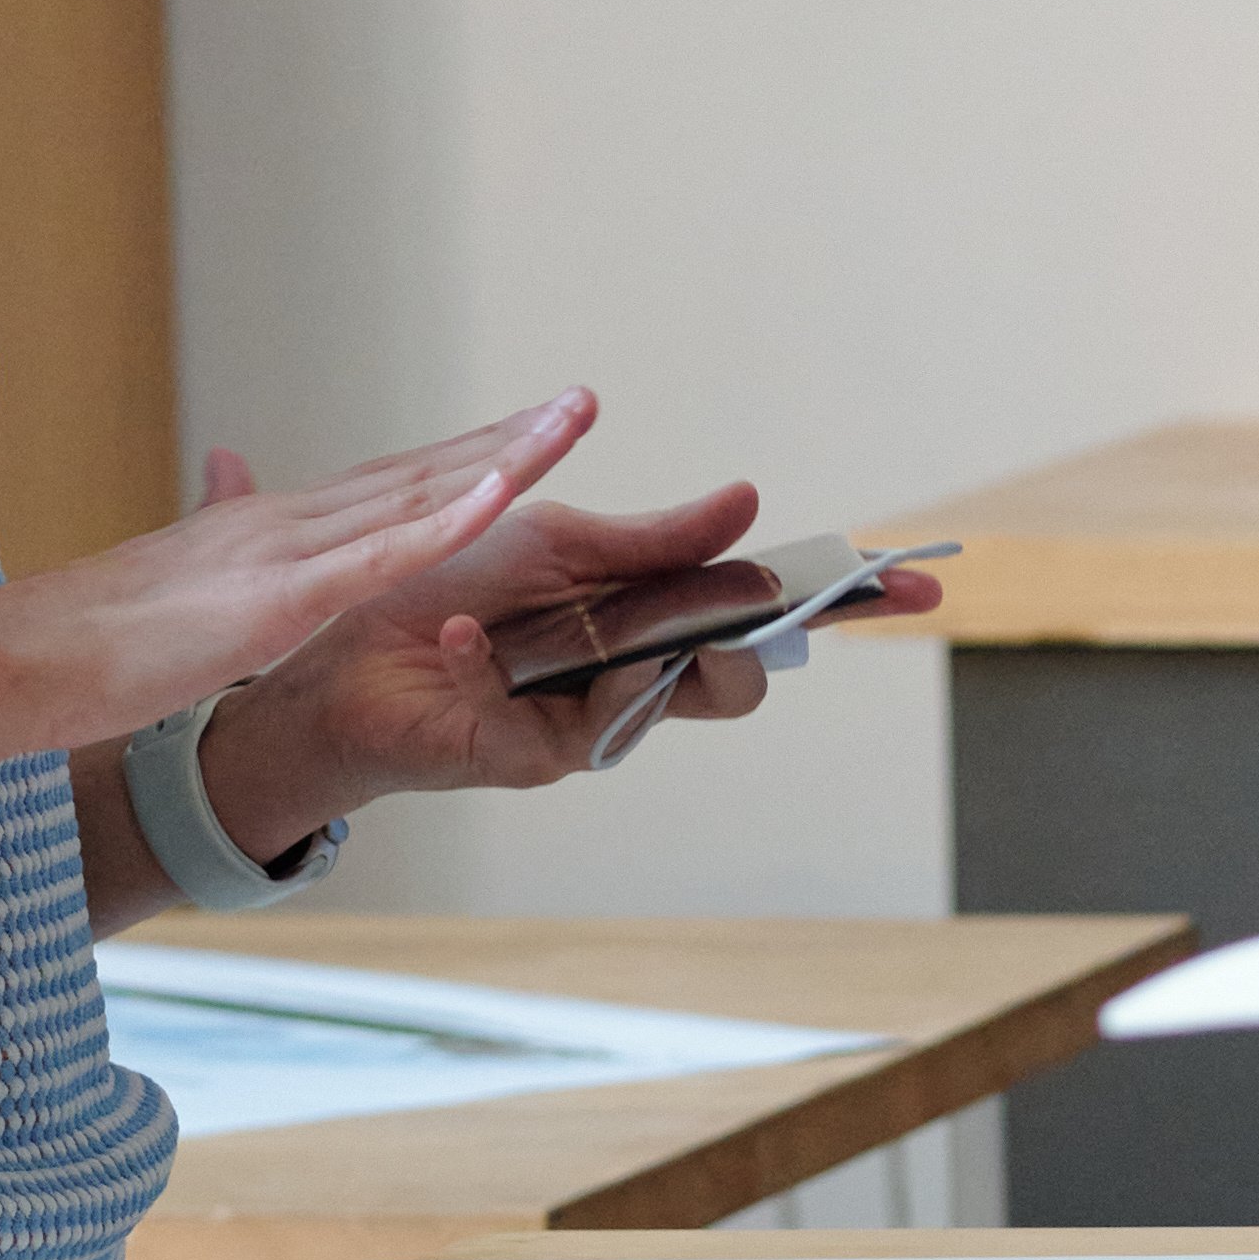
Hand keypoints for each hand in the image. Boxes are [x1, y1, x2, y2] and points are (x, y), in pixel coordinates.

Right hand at [0, 395, 603, 765]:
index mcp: (266, 531)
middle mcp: (284, 523)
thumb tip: (227, 483)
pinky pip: (379, 554)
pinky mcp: (273, 598)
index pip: (387, 487)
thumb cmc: (79, 646)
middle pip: (419, 474)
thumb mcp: (172, 595)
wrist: (6, 660)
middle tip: (582, 401)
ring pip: (416, 497)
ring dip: (501, 459)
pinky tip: (506, 493)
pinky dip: (447, 522)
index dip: (464, 459)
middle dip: (505, 439)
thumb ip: (213, 544)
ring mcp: (281, 554)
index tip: (528, 431)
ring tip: (572, 421)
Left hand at [176, 440, 880, 844]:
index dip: (845, 600)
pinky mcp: (530, 755)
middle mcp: (635, 672)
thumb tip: (750, 504)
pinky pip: (555, 718)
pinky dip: (500, 661)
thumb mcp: (556, 541)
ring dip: (653, 662)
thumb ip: (656, 540)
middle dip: (759, 649)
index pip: (766, 609)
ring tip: (623, 639)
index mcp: (650, 612)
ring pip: (672, 705)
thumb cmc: (444, 587)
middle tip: (743, 630)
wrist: (334, 652)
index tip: (924, 584)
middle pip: (741, 673)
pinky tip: (458, 633)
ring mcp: (590, 720)